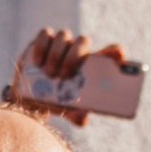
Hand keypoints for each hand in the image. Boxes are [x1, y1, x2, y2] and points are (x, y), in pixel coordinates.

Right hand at [7, 25, 127, 126]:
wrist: (32, 97)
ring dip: (56, 54)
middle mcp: (78, 51)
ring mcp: (61, 43)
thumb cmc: (56, 101)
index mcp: (92, 66)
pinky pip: (45, 34)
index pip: (111, 52)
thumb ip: (76, 114)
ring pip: (64, 36)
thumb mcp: (67, 110)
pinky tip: (38, 62)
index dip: (115, 51)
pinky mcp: (43, 40)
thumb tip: (82, 117)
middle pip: (83, 42)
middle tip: (64, 75)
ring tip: (48, 73)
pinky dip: (42, 47)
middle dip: (74, 57)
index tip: (118, 57)